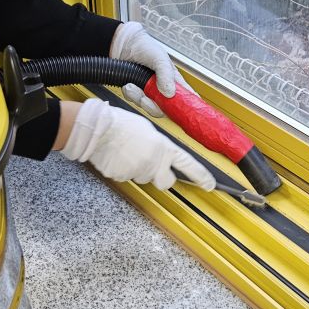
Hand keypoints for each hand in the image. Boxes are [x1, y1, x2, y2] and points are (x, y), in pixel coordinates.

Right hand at [59, 98, 215, 190]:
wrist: (99, 129)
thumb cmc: (122, 124)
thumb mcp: (149, 129)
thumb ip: (160, 145)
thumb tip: (162, 153)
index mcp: (163, 148)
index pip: (188, 165)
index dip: (201, 176)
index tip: (210, 184)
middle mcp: (154, 162)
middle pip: (165, 182)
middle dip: (162, 177)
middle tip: (153, 165)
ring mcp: (138, 171)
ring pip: (144, 178)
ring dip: (139, 170)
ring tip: (128, 152)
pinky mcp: (122, 177)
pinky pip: (127, 176)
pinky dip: (124, 169)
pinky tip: (118, 156)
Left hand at [109, 21, 194, 116]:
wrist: (122, 45)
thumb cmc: (144, 47)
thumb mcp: (159, 57)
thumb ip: (166, 74)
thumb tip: (170, 93)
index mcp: (174, 80)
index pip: (186, 98)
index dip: (187, 107)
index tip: (184, 112)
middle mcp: (163, 89)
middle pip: (165, 109)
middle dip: (154, 105)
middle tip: (144, 98)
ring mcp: (149, 93)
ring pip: (148, 107)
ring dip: (138, 98)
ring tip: (131, 86)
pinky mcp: (136, 94)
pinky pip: (134, 102)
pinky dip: (130, 95)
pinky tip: (128, 85)